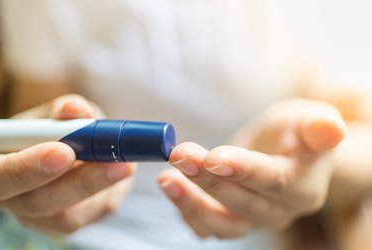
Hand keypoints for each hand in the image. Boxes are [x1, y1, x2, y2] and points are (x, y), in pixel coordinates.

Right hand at [0, 94, 134, 234]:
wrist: (61, 153)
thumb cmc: (51, 132)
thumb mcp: (53, 115)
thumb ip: (63, 111)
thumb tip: (78, 110)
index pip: (0, 176)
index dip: (27, 168)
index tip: (64, 152)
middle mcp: (13, 198)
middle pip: (38, 202)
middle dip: (82, 182)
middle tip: (119, 164)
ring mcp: (37, 218)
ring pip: (68, 215)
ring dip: (104, 188)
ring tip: (127, 163)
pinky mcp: (65, 225)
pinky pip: (92, 216)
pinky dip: (110, 193)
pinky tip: (118, 173)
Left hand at [158, 99, 344, 237]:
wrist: (288, 152)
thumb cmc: (298, 133)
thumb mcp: (312, 120)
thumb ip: (320, 127)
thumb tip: (330, 128)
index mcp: (303, 186)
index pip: (272, 180)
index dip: (243, 170)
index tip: (213, 157)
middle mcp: (279, 210)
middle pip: (242, 203)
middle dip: (207, 181)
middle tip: (179, 155)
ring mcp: (253, 219)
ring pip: (222, 223)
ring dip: (191, 203)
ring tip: (165, 178)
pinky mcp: (233, 218)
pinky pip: (208, 226)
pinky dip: (187, 211)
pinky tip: (172, 188)